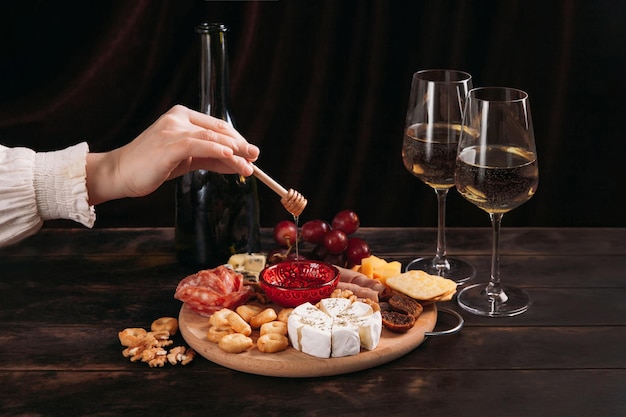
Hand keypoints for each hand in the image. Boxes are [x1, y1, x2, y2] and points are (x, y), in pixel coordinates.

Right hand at [86, 105, 259, 204]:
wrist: (120, 173)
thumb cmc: (152, 166)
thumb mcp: (186, 160)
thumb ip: (210, 158)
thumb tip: (238, 163)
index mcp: (181, 116)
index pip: (218, 126)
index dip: (237, 139)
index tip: (250, 153)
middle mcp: (178, 118)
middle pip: (218, 131)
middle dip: (240, 145)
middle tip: (256, 157)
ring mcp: (173, 129)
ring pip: (213, 139)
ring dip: (234, 153)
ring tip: (249, 166)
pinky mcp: (169, 144)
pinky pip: (200, 145)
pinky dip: (218, 151)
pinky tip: (231, 157)